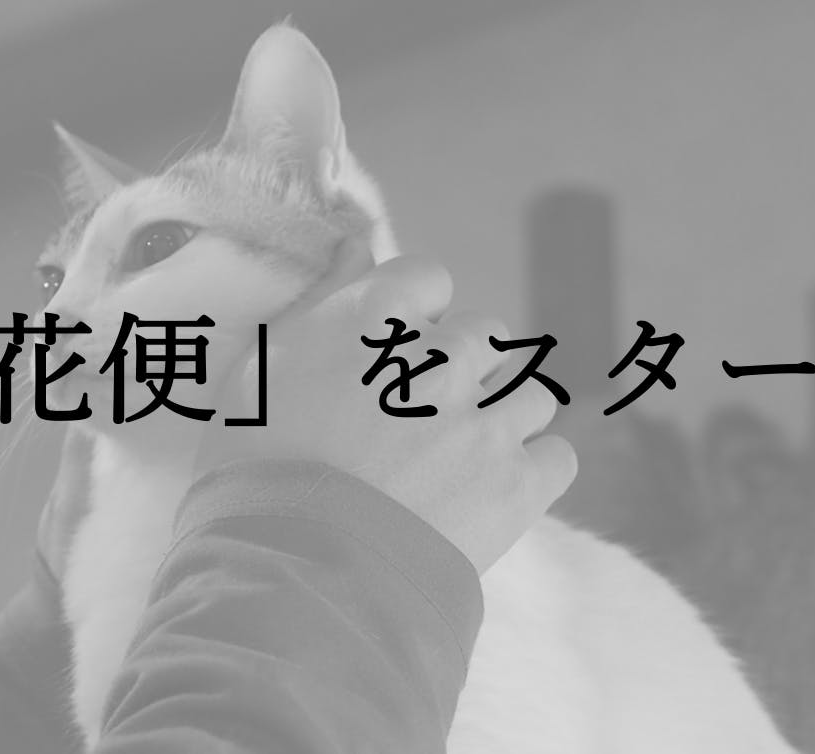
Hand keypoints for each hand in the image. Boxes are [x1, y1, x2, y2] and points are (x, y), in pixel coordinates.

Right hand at [200, 255, 576, 570]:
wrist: (294, 572)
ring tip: (456, 464)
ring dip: (502, 418)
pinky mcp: (518, 483)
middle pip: (483, 334)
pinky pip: (557, 456)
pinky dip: (532, 472)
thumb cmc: (257, 469)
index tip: (389, 357)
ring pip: (529, 391)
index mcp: (374, 317)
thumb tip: (357, 240)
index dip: (412, 317)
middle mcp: (440, 356)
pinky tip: (490, 494)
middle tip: (417, 421)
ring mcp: (486, 420)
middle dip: (459, 370)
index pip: (428, 279)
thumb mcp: (259, 369)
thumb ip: (317, 297)